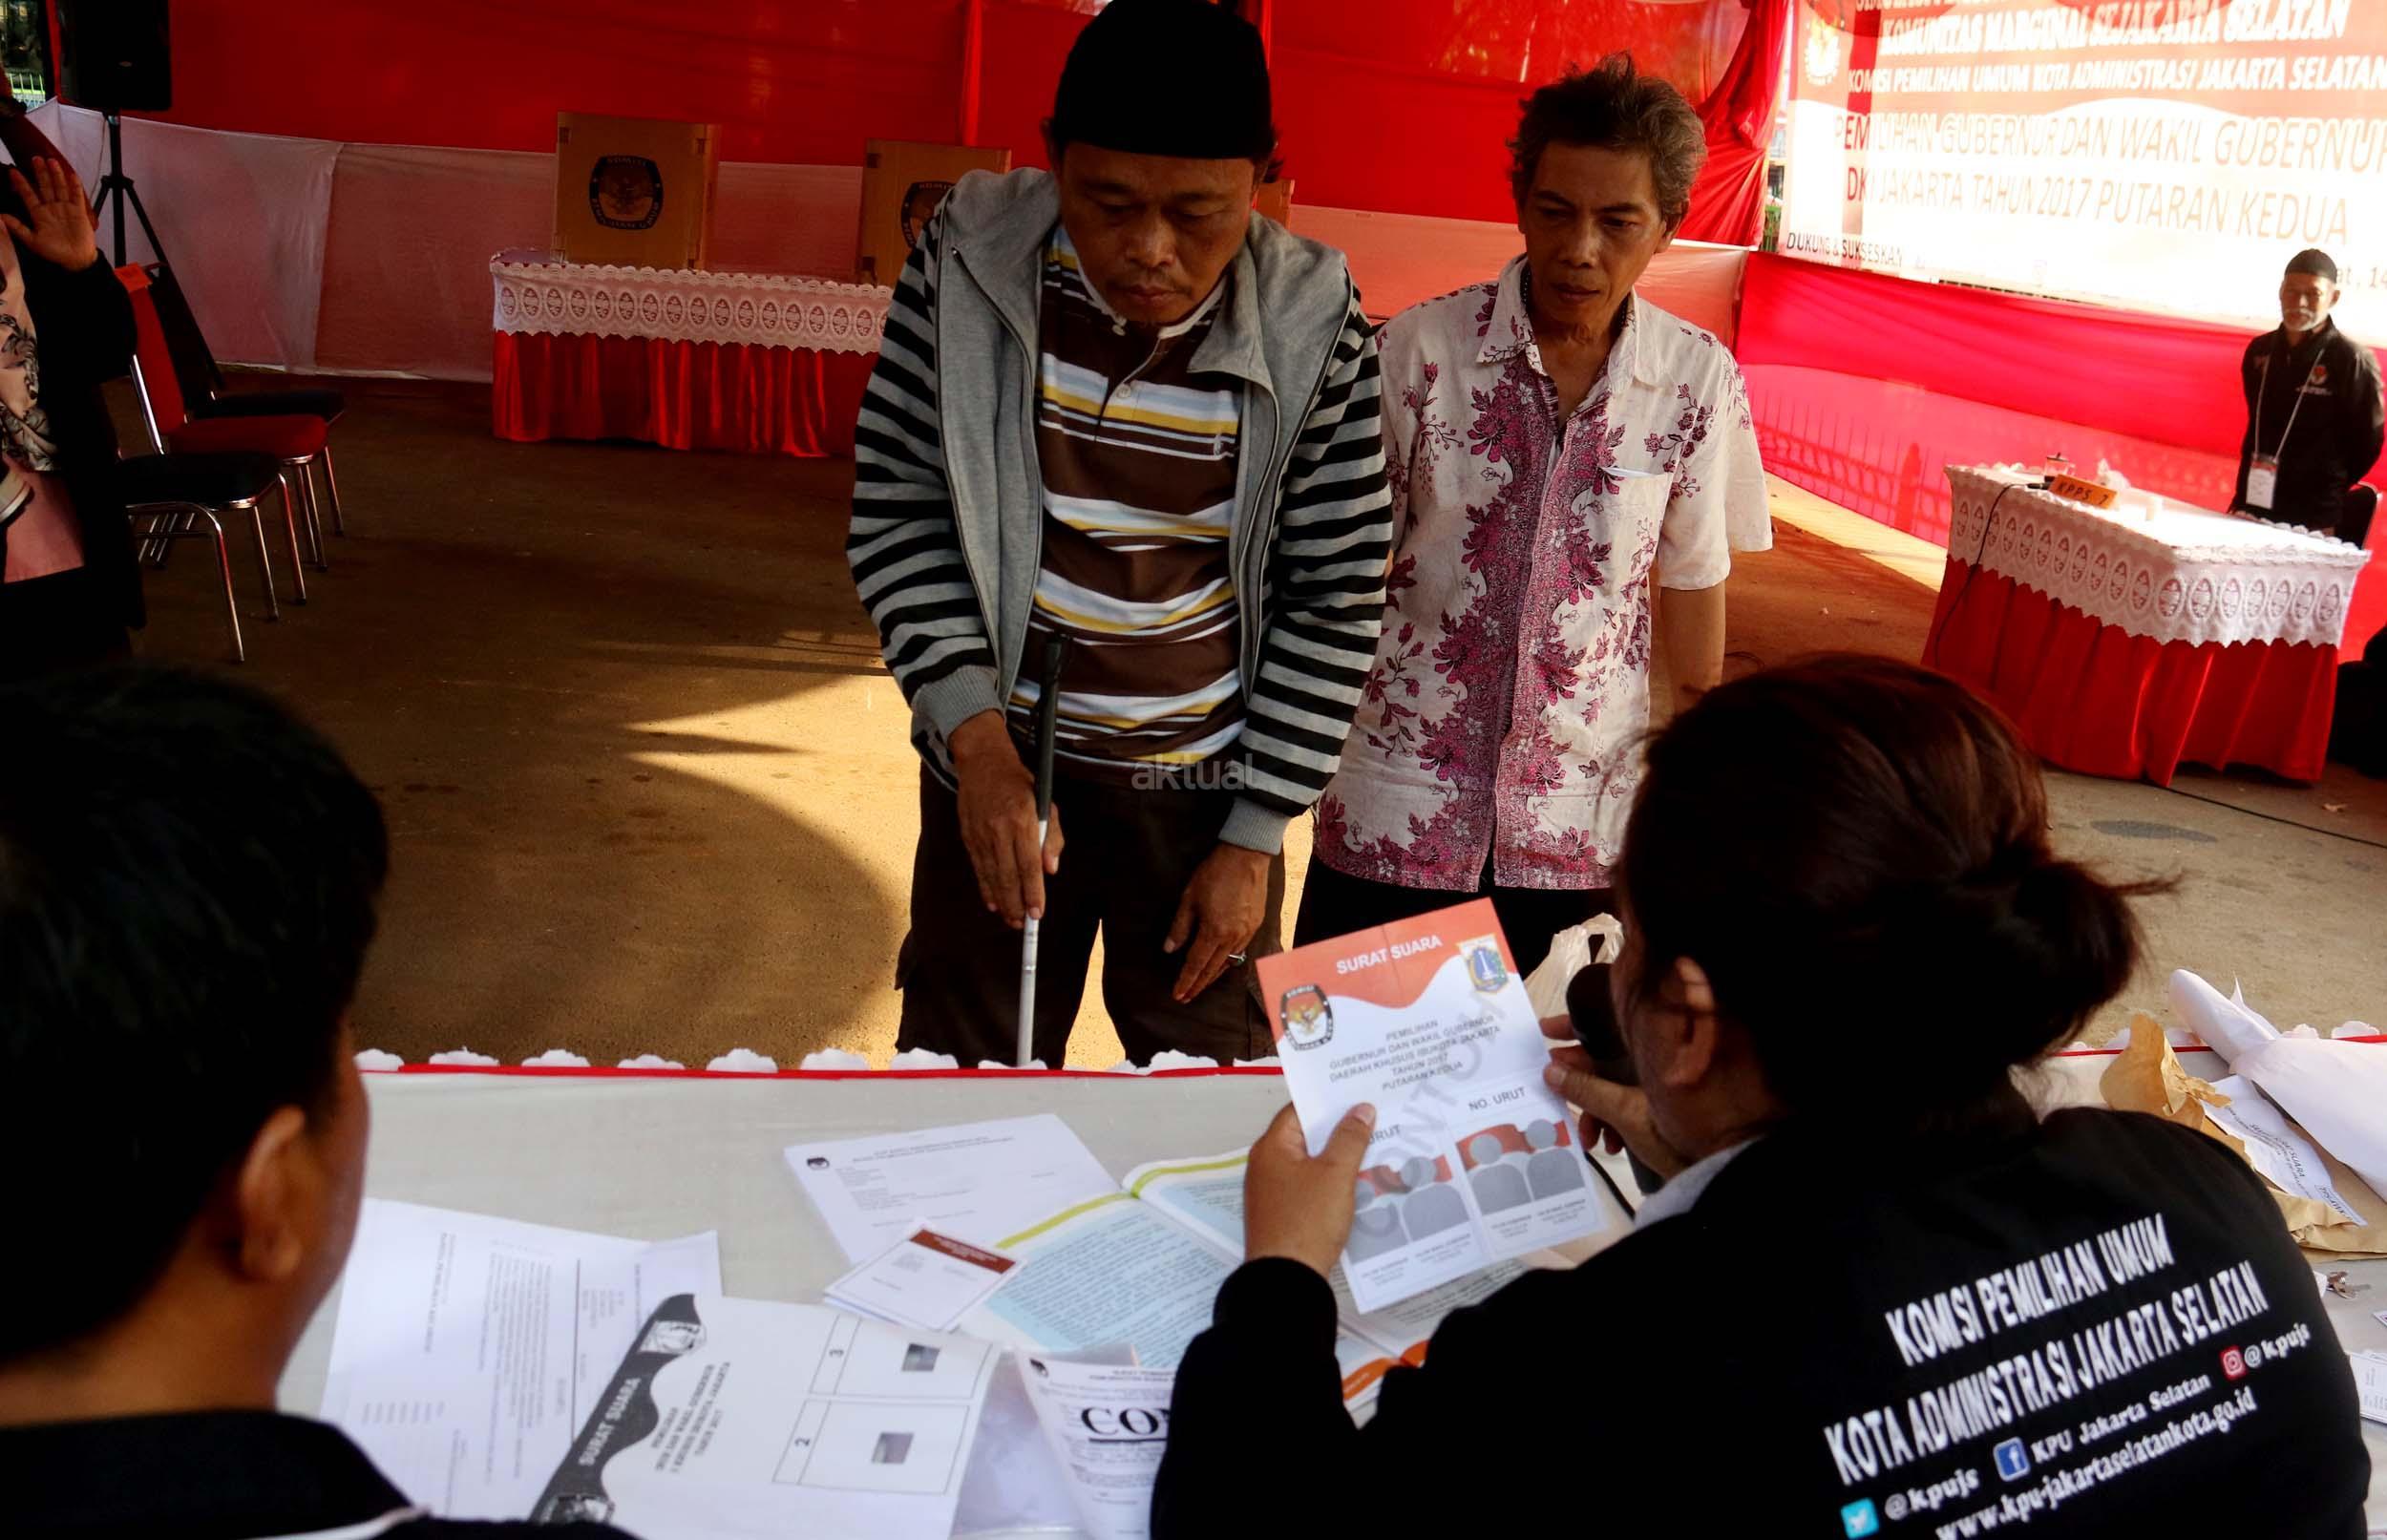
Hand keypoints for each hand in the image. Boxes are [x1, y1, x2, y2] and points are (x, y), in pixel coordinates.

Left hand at [4, 158, 96, 272]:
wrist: (76, 260)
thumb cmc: (54, 252)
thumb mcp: (32, 241)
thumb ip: (18, 228)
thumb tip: (1, 216)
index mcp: (39, 214)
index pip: (28, 195)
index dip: (21, 183)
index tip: (13, 171)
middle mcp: (51, 208)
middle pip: (45, 187)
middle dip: (40, 173)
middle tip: (35, 158)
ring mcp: (65, 209)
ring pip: (59, 188)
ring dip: (56, 175)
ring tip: (51, 161)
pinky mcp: (79, 212)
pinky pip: (77, 196)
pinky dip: (75, 186)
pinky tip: (71, 174)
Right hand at [949, 710, 1062, 928]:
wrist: (982, 762)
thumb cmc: (1020, 782)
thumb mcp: (1045, 802)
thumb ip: (1052, 836)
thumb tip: (1051, 869)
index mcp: (1021, 819)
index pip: (1029, 865)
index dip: (1034, 892)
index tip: (1038, 912)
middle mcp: (999, 829)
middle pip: (1008, 876)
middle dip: (1016, 904)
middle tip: (1024, 924)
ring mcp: (980, 834)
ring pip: (991, 876)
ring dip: (1002, 901)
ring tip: (1011, 919)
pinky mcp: (968, 836)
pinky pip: (978, 868)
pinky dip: (985, 888)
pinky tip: (993, 902)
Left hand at [1165, 843, 1269, 1001]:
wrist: (1247, 857)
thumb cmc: (1214, 873)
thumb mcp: (1189, 898)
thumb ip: (1180, 927)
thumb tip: (1170, 949)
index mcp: (1214, 932)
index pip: (1196, 965)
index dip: (1185, 981)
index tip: (1177, 995)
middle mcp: (1232, 938)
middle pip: (1212, 970)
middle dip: (1197, 985)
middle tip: (1186, 997)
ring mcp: (1246, 933)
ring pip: (1227, 964)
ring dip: (1212, 977)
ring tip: (1201, 986)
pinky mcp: (1255, 926)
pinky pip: (1239, 952)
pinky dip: (1228, 963)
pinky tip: (1221, 965)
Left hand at [1244, 1101, 1374, 1276]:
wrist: (1287, 1278)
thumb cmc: (1307, 1221)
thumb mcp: (1335, 1173)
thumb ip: (1349, 1138)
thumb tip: (1360, 1109)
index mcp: (1272, 1147)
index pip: (1299, 1110)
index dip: (1328, 1101)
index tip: (1358, 1095)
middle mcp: (1266, 1165)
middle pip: (1305, 1136)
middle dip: (1338, 1130)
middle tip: (1373, 1121)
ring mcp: (1273, 1191)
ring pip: (1309, 1163)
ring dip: (1337, 1158)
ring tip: (1372, 1149)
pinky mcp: (1283, 1213)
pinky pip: (1309, 1186)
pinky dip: (1330, 1181)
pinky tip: (1356, 1184)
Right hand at [1538, 1014, 1688, 1180]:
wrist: (1721, 1164)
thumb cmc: (1681, 1131)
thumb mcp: (1626, 1113)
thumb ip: (1586, 1090)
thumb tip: (1550, 1070)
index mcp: (1646, 1050)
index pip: (1602, 1024)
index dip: (1572, 1025)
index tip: (1543, 1032)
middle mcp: (1649, 1061)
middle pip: (1601, 1059)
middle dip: (1575, 1082)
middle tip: (1552, 1095)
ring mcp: (1653, 1084)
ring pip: (1609, 1086)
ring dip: (1593, 1110)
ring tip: (1589, 1138)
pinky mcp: (1658, 1106)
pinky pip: (1624, 1104)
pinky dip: (1612, 1121)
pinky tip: (1611, 1145)